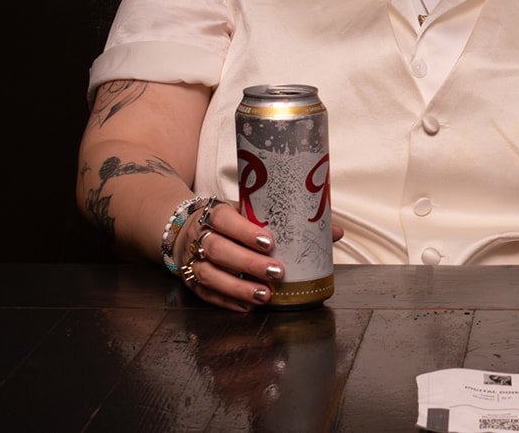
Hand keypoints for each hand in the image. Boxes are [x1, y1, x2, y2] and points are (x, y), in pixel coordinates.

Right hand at [175, 206, 347, 312]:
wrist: (184, 227)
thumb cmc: (228, 221)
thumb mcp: (248, 212)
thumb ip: (286, 220)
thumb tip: (334, 232)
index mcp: (215, 213)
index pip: (225, 219)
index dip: (245, 231)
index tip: (270, 242)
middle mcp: (200, 236)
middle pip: (218, 249)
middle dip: (248, 262)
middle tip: (277, 272)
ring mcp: (191, 260)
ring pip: (210, 274)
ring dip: (238, 287)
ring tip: (264, 296)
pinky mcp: (190, 281)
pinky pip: (206, 293)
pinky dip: (227, 301)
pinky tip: (247, 307)